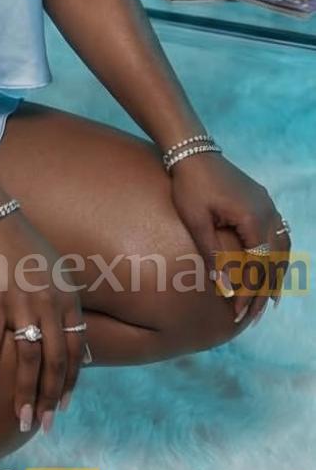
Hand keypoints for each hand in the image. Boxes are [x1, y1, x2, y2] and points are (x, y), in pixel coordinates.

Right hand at [0, 210, 85, 432]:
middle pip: (54, 361)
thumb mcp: (57, 273)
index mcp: (67, 299)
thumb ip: (67, 307)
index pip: (75, 350)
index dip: (69, 382)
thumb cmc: (24, 247)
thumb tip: (79, 342)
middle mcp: (49, 303)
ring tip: (18, 419)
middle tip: (41, 424)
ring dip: (23, 393)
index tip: (61, 406)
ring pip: (27, 358)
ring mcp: (21, 302)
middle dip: (48, 397)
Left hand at [169, 151, 290, 323]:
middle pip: (274, 262)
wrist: (191, 152)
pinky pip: (277, 235)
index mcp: (253, 219)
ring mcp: (267, 206)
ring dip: (275, 276)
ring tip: (268, 302)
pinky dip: (275, 256)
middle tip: (251, 317)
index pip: (258, 266)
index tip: (238, 315)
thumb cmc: (189, 185)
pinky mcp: (261, 201)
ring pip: (281, 250)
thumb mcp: (196, 222)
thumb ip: (213, 255)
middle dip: (262, 292)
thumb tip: (226, 288)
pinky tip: (269, 269)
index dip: (250, 293)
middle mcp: (267, 213)